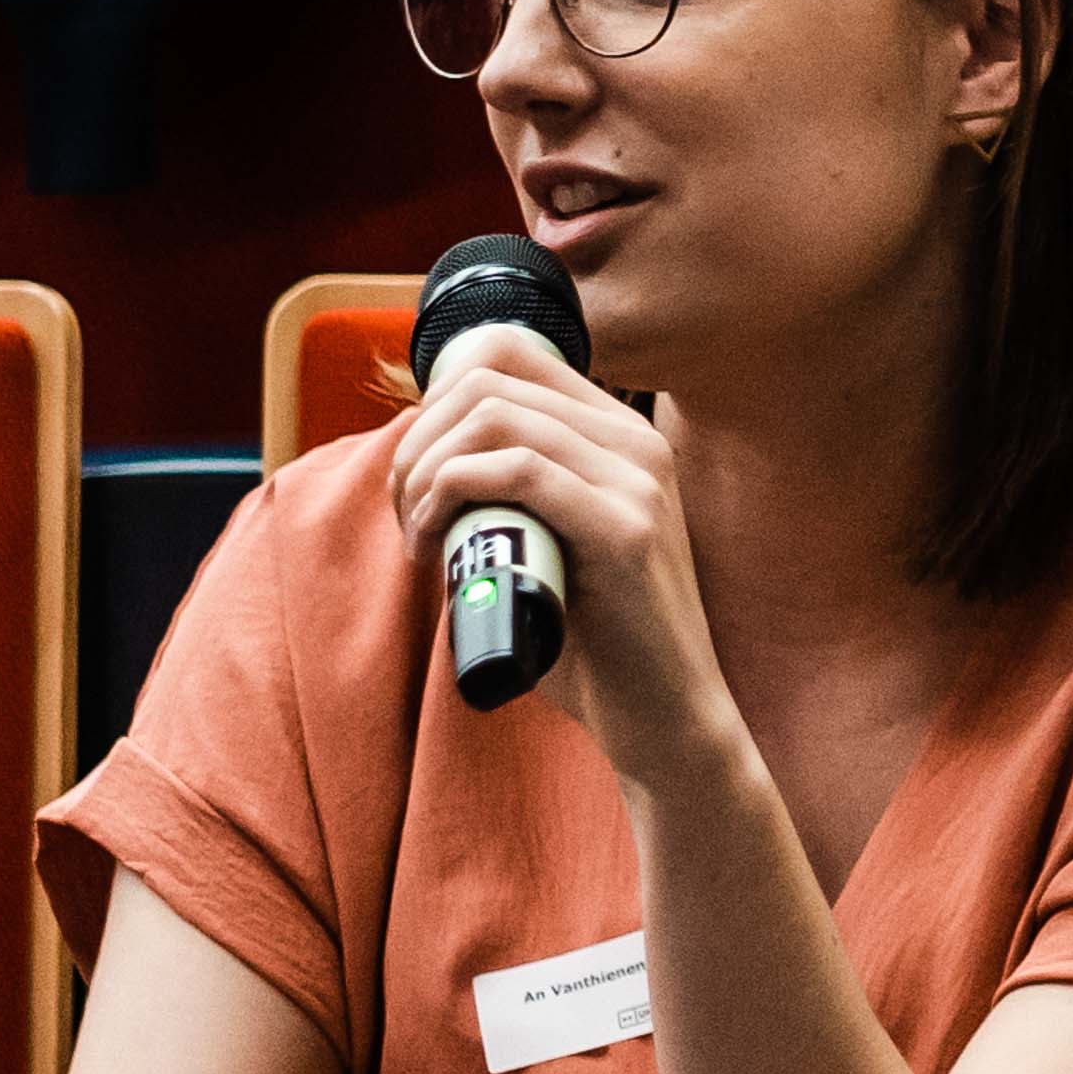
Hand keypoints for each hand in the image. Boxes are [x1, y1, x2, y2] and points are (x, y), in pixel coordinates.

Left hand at [388, 333, 734, 791]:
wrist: (666, 721)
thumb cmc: (596, 648)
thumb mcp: (552, 548)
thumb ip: (513, 500)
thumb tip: (423, 469)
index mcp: (620, 436)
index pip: (512, 352)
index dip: (439, 399)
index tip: (417, 473)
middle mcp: (636, 441)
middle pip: (490, 376)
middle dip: (420, 439)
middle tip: (406, 513)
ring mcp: (637, 479)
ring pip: (495, 416)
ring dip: (427, 470)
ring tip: (417, 535)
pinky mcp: (624, 528)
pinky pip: (517, 469)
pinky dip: (452, 493)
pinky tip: (434, 546)